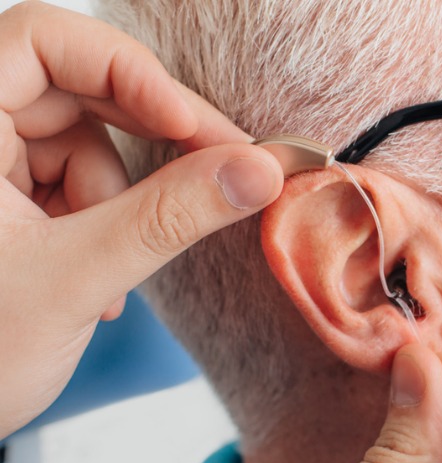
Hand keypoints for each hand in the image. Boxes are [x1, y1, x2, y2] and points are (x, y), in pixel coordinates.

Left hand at [0, 1, 283, 436]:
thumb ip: (170, 217)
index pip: (44, 42)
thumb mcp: (78, 278)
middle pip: (78, 88)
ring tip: (110, 274)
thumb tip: (256, 171)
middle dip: (151, 137)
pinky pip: (77, 182)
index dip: (127, 72)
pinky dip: (104, 223)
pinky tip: (97, 282)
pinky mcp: (3, 200)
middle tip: (225, 172)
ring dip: (122, 202)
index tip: (191, 129)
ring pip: (85, 141)